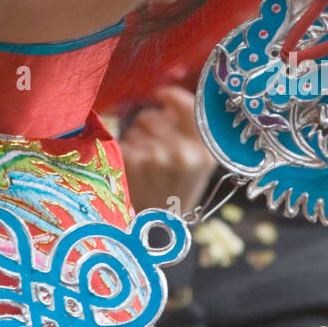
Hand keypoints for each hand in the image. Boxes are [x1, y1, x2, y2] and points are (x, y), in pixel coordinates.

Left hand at [119, 85, 217, 216]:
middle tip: (155, 151)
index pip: (187, 106)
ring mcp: (156, 158)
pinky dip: (126, 151)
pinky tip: (134, 170)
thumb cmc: (176, 192)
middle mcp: (183, 154)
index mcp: (204, 154)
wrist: (157, 232)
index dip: (170, 97)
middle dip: (150, 126)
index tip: (162, 95)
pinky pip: (123, 140)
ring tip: (146, 165)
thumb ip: (191, 131)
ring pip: (136, 127)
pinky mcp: (133, 163)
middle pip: (153, 116)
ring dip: (137, 139)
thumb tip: (168, 94)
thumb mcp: (198, 165)